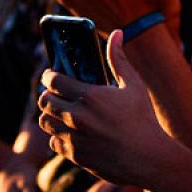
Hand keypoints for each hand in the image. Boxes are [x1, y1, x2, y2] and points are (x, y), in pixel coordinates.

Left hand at [39, 30, 173, 187]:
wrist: (148, 157)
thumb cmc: (143, 119)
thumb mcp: (133, 85)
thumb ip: (118, 59)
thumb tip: (117, 33)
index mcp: (89, 95)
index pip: (53, 80)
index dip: (49, 76)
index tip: (52, 75)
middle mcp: (76, 116)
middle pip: (44, 101)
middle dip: (47, 94)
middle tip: (56, 93)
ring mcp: (74, 137)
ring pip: (45, 122)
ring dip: (49, 114)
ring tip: (60, 111)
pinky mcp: (75, 155)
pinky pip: (54, 142)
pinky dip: (58, 136)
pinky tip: (70, 132)